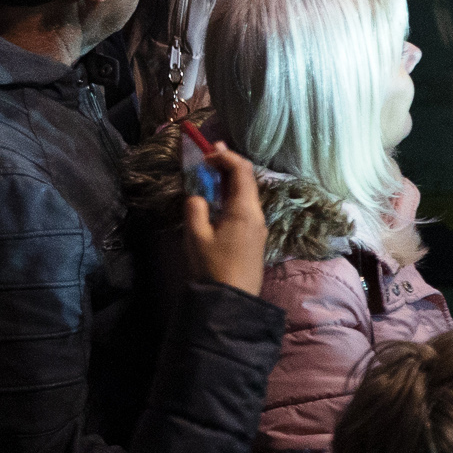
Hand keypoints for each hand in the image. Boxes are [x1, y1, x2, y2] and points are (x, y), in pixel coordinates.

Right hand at [183, 140, 267, 295]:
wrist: (233, 300)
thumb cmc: (213, 266)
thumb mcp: (196, 235)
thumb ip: (195, 208)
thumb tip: (197, 195)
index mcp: (244, 210)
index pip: (241, 170)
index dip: (224, 156)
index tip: (204, 153)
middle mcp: (256, 214)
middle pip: (246, 179)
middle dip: (227, 163)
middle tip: (208, 152)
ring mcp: (258, 227)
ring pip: (245, 193)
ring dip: (228, 179)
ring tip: (209, 172)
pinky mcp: (254, 237)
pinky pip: (244, 207)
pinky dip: (231, 195)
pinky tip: (217, 198)